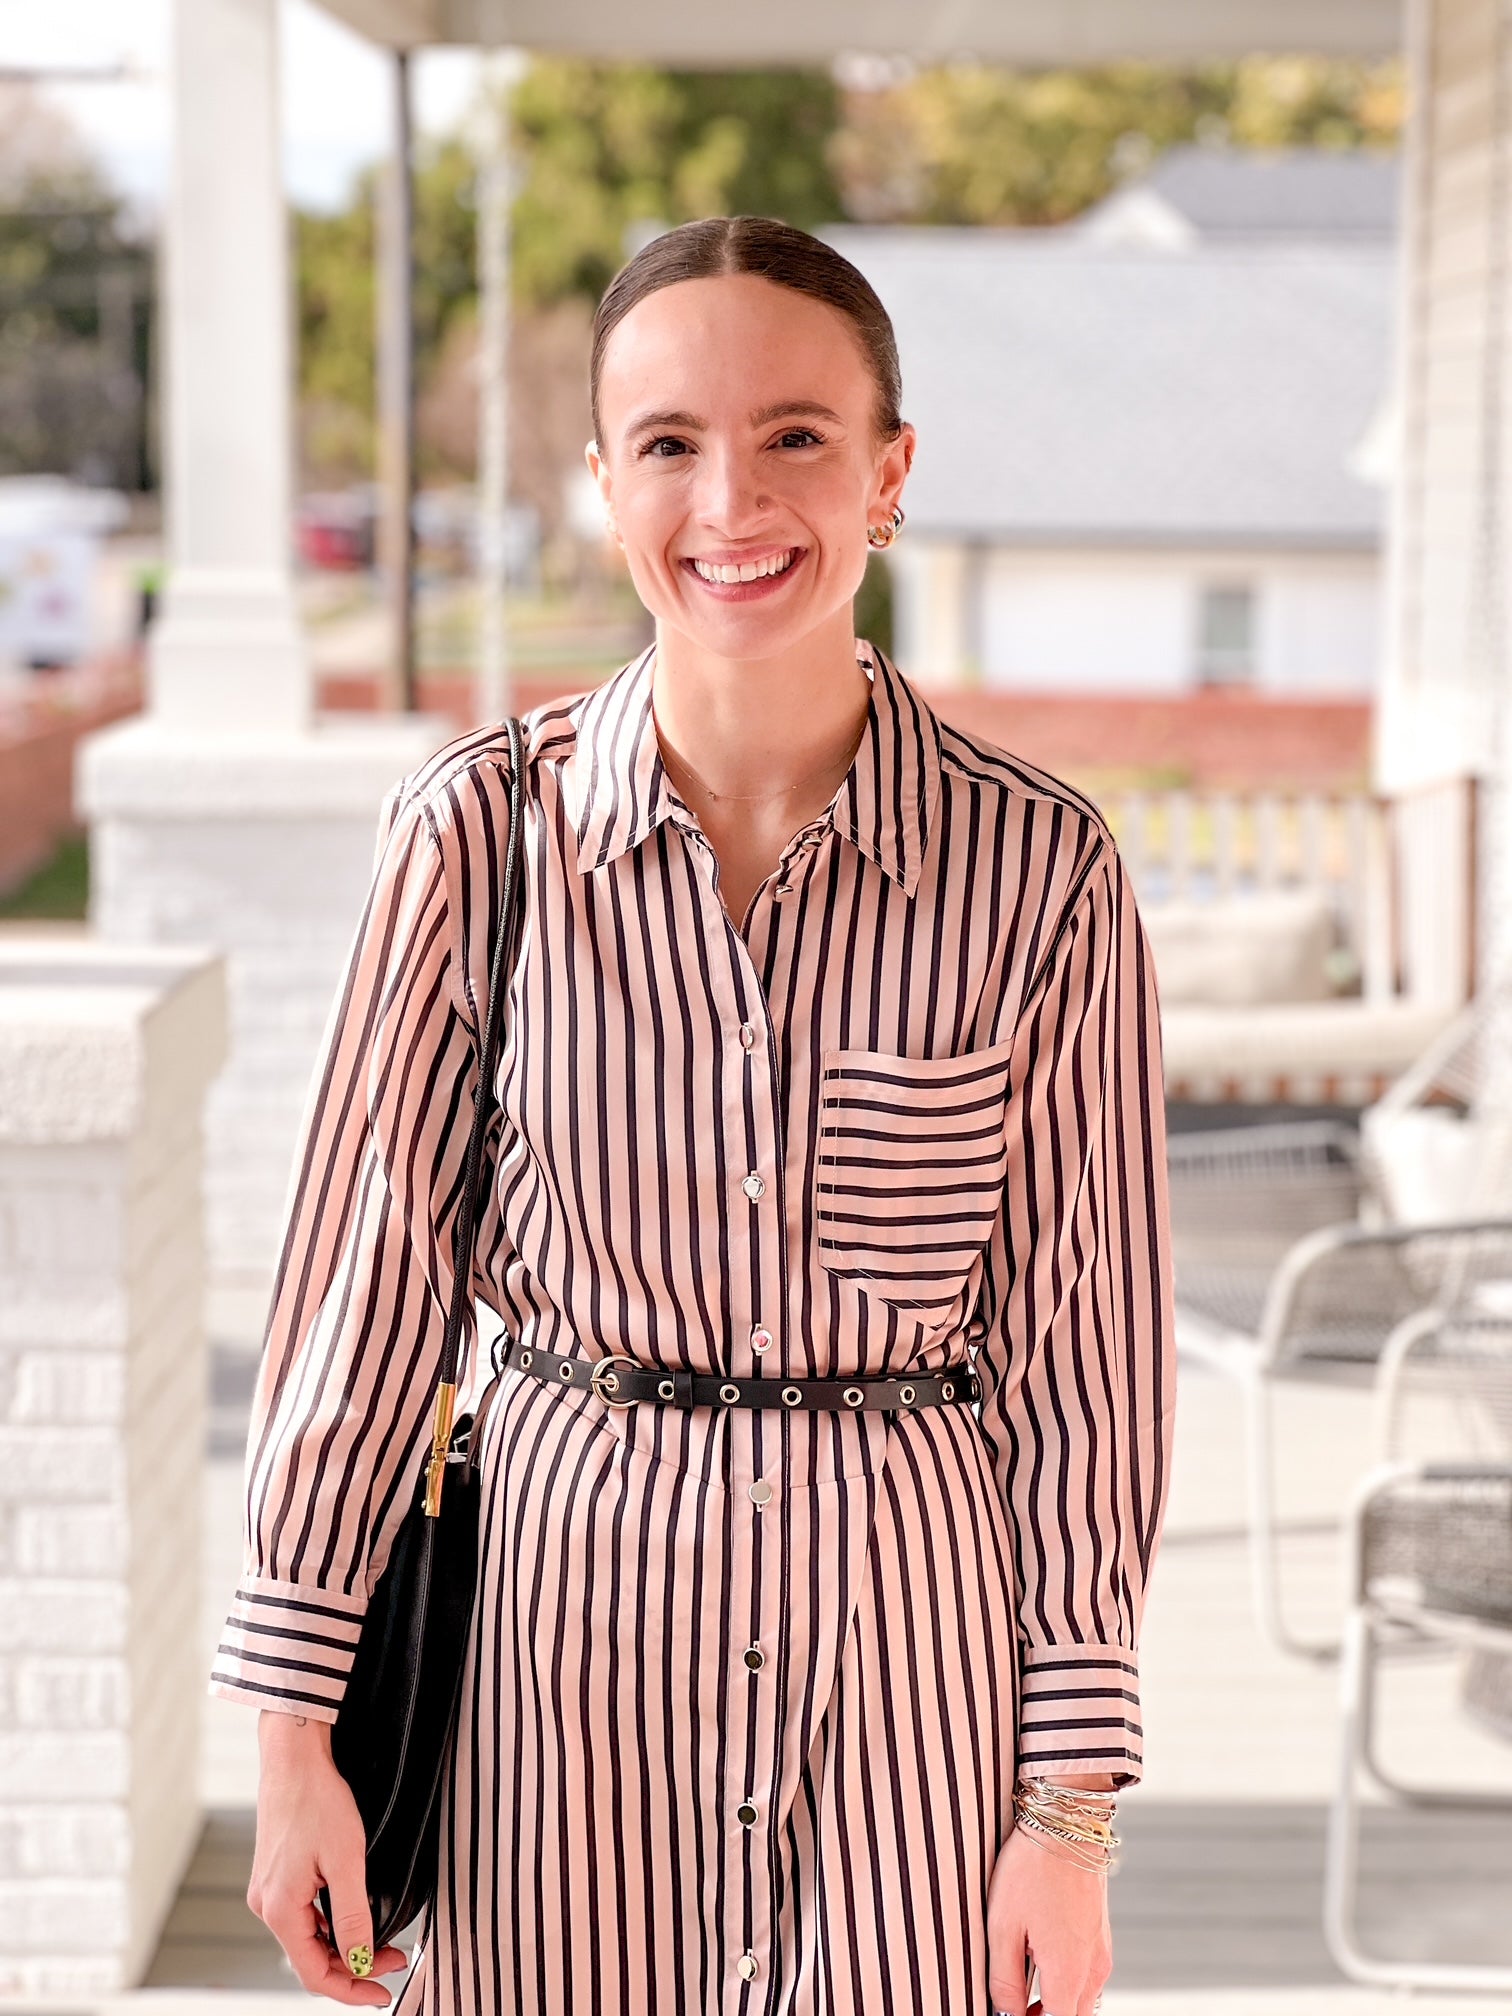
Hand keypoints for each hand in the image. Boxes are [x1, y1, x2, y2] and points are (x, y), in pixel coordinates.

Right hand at [247, 1710, 409, 2003]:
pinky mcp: (277, 1875)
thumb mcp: (346, 1860)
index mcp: (279, 1909)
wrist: (294, 1757)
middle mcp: (267, 1906)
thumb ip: (353, 1916)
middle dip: (354, 1967)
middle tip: (395, 1962)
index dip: (351, 1989)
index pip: (315, 1974)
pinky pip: (304, 1916)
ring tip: (383, 1945)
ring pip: (308, 1938)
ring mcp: (269, 1890)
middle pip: (310, 1959)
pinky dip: (330, 1926)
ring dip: (344, 1947)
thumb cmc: (317, 1800)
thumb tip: (362, 1961)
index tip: (382, 1995)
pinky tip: (354, 1921)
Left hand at [986, 1820, 1111, 2015]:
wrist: (1066, 1823)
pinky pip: (1088, 1977)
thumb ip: (1004, 1981)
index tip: (1013, 2013)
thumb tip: (1007, 2015)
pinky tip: (1040, 1961)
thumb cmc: (1031, 1870)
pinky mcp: (1101, 1936)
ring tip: (1024, 1988)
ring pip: (1083, 2001)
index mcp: (1069, 1971)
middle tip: (1015, 2006)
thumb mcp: (1002, 1926)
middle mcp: (1093, 1968)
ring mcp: (1101, 1951)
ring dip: (1058, 2004)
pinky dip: (1067, 1984)